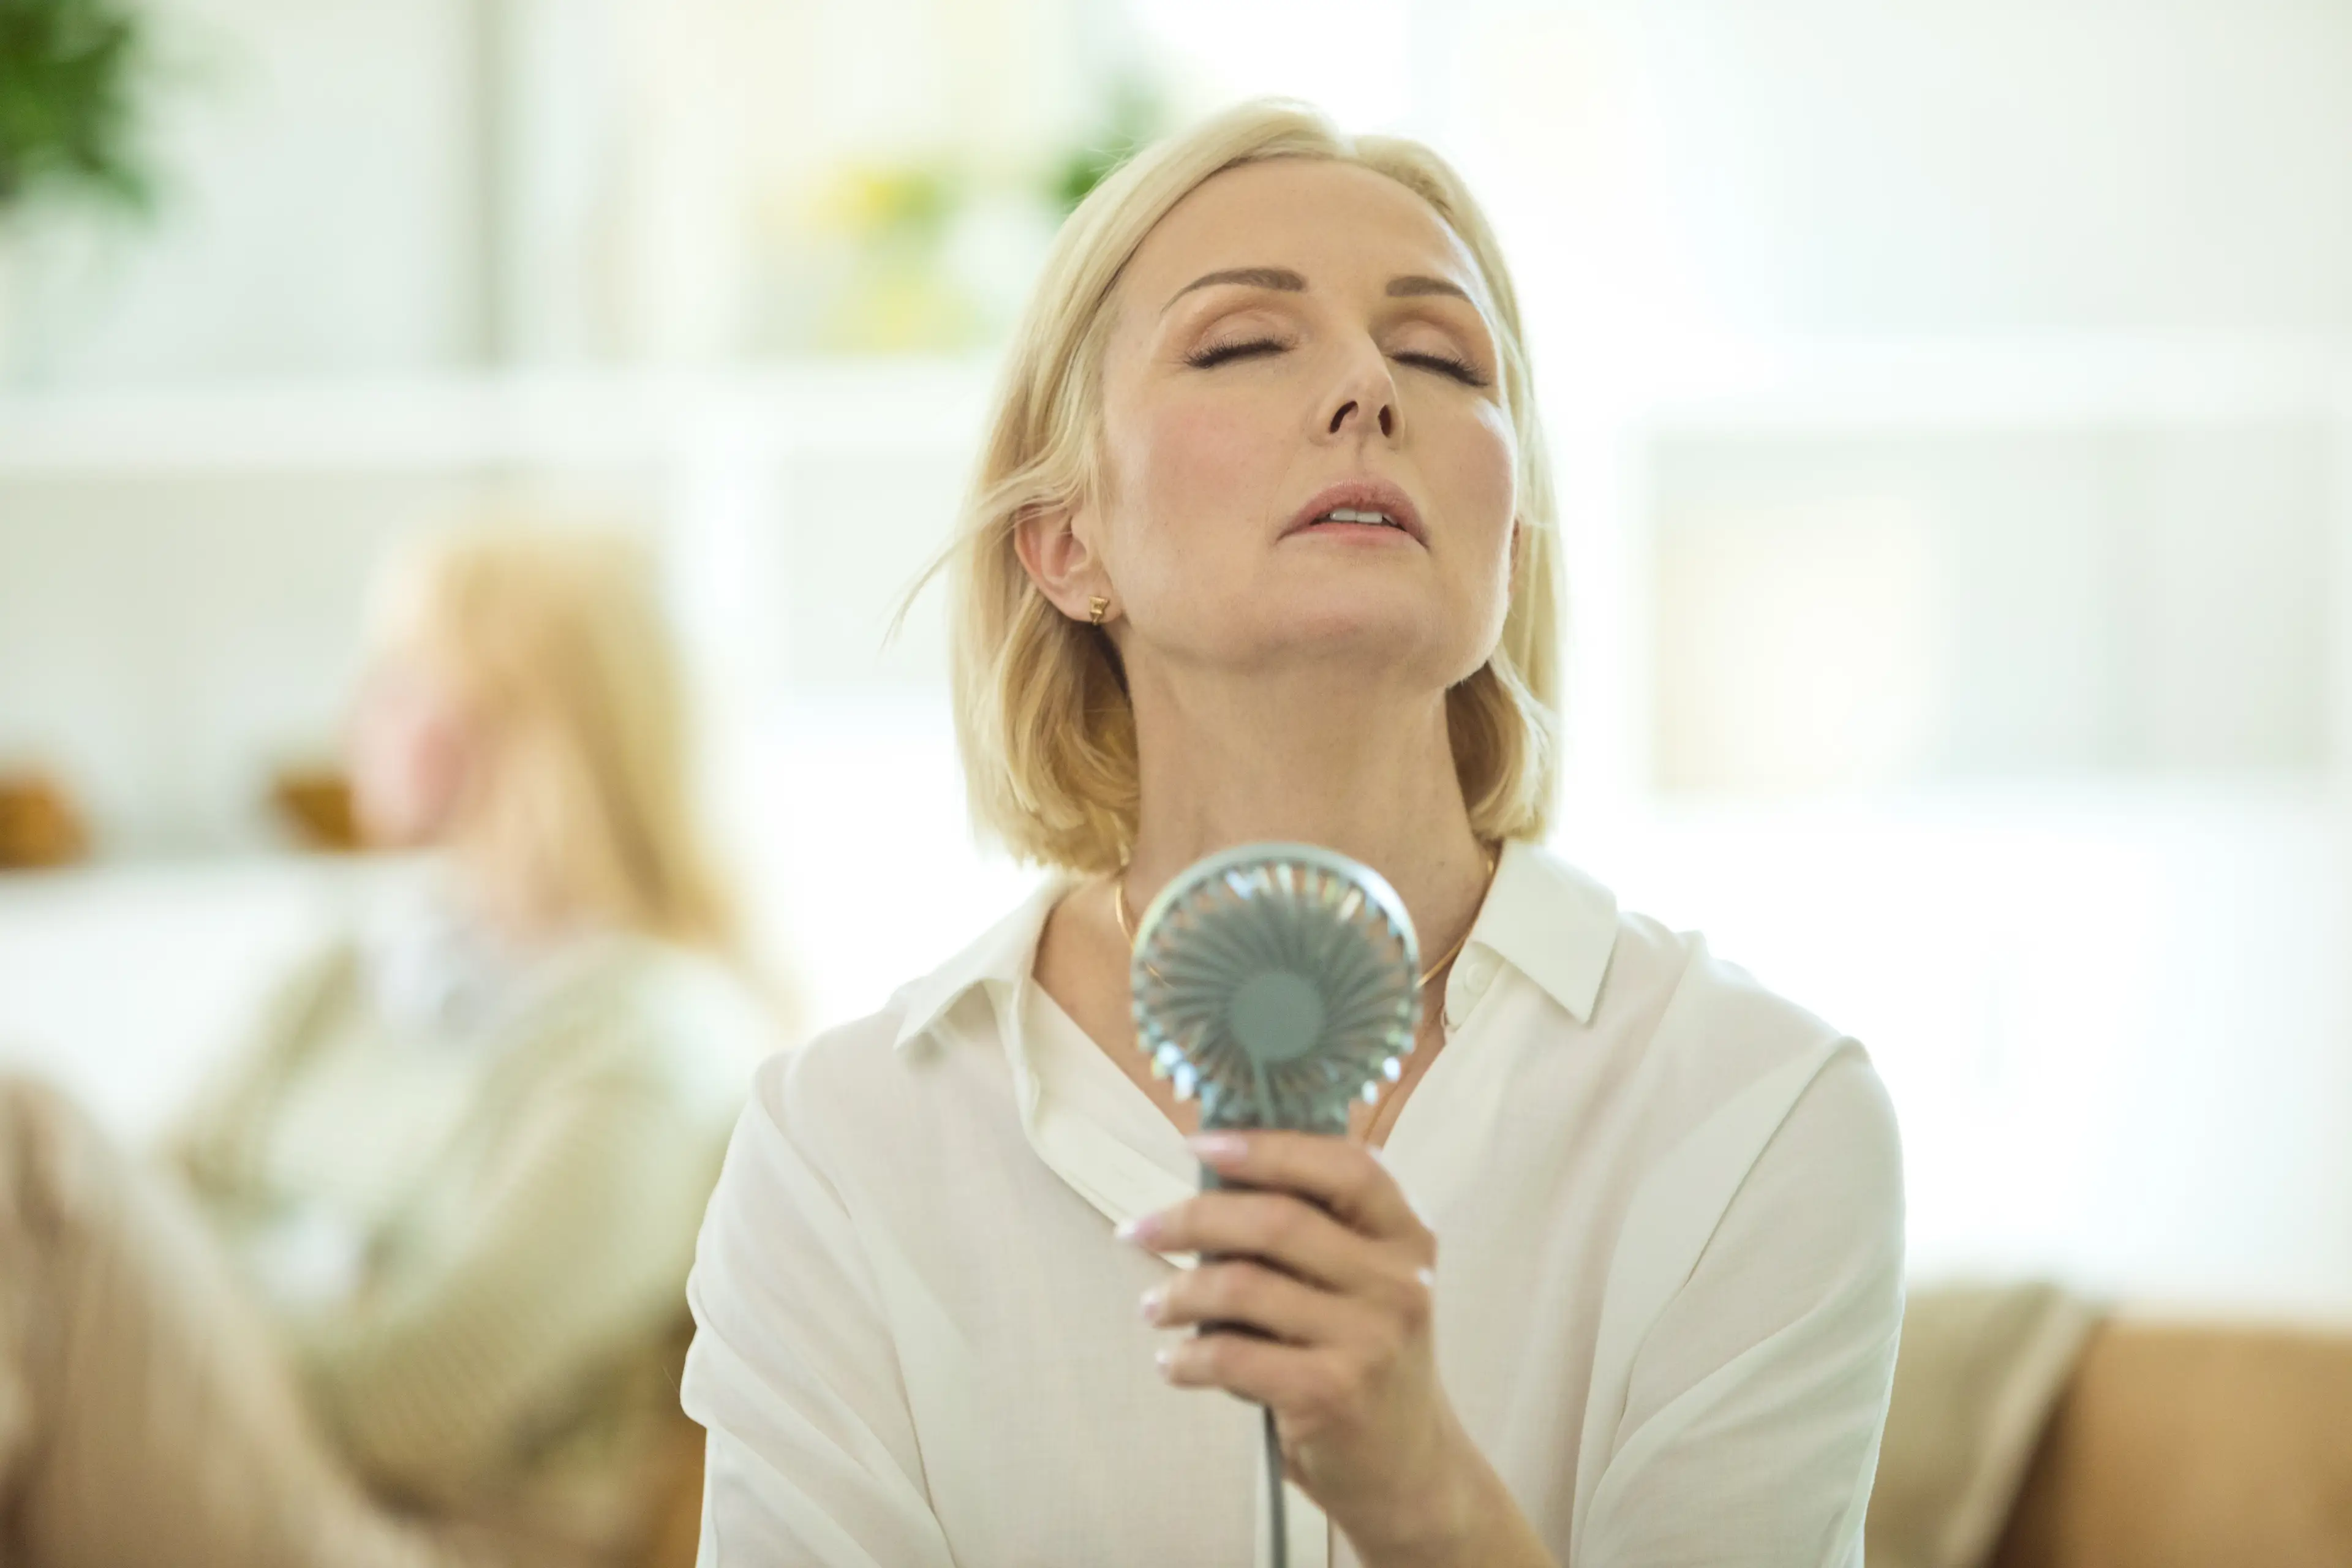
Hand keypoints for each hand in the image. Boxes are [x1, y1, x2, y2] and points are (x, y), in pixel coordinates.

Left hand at [1117, 1131, 1547, 1567]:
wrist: (1410, 1473)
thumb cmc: (1367, 1363)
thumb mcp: (1366, 1287)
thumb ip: (1315, 1235)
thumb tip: (1210, 1184)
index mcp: (1407, 1237)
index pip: (1344, 1166)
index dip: (1267, 1147)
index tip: (1199, 1144)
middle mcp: (1399, 1280)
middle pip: (1276, 1220)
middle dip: (1192, 1217)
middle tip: (1139, 1230)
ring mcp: (1371, 1337)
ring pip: (1243, 1285)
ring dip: (1178, 1291)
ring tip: (1154, 1307)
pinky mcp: (1333, 1393)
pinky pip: (1233, 1355)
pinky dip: (1188, 1356)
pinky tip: (1175, 1362)